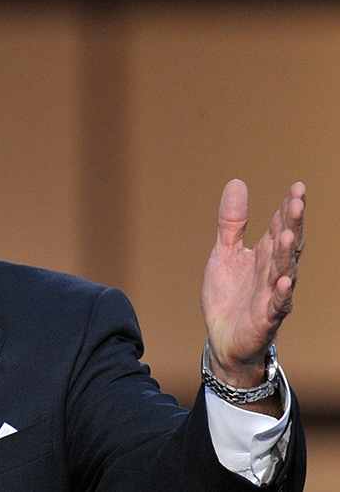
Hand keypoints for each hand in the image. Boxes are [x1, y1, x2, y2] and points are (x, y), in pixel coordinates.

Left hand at [201, 179, 303, 410]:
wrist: (222, 337)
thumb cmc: (228, 295)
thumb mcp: (224, 252)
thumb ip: (232, 222)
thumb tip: (237, 182)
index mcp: (265, 255)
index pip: (280, 227)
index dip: (287, 208)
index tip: (297, 187)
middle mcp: (274, 272)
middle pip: (286, 245)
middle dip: (293, 224)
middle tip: (297, 201)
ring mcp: (272, 295)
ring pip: (284, 271)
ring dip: (288, 254)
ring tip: (289, 234)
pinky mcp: (266, 317)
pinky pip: (276, 305)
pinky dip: (281, 293)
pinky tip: (284, 281)